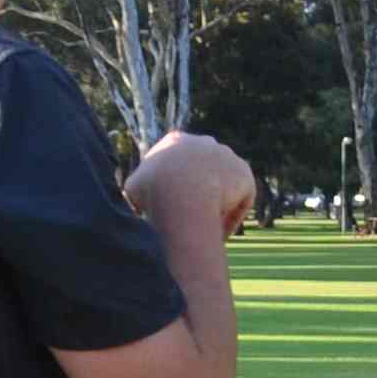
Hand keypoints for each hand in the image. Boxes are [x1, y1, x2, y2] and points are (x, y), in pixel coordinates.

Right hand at [127, 131, 255, 240]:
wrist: (182, 192)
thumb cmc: (153, 191)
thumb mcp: (133, 188)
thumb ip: (139, 191)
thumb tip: (138, 206)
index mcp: (175, 141)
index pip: (177, 163)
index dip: (174, 187)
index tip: (171, 207)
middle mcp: (203, 143)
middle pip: (203, 171)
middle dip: (198, 194)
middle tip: (191, 219)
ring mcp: (226, 155)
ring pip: (223, 185)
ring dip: (217, 207)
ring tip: (207, 231)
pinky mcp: (243, 172)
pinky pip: (240, 197)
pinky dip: (231, 216)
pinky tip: (220, 236)